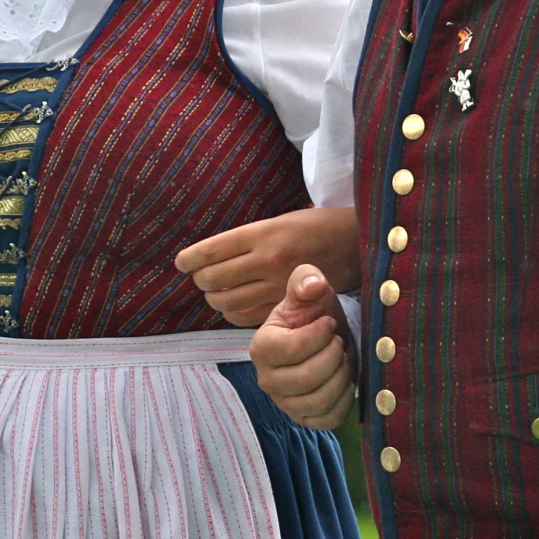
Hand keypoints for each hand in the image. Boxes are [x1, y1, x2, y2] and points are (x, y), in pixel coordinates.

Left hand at [175, 207, 360, 327]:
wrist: (356, 244)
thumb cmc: (315, 227)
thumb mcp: (280, 221)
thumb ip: (249, 239)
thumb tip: (212, 255)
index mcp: (263, 233)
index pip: (211, 251)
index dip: (190, 259)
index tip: (182, 262)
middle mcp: (267, 260)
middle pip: (212, 279)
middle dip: (202, 280)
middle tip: (203, 276)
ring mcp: (277, 287)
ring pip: (225, 301)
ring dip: (215, 297)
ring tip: (218, 290)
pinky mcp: (287, 306)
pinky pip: (245, 317)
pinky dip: (233, 313)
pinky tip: (236, 304)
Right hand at [250, 264, 355, 429]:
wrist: (327, 337)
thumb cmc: (314, 313)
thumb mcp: (309, 290)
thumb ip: (306, 280)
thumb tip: (313, 286)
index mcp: (261, 347)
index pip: (293, 349)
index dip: (320, 335)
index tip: (329, 323)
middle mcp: (267, 379)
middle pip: (307, 378)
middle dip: (333, 356)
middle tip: (339, 342)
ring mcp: (285, 402)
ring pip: (319, 400)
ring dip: (341, 376)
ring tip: (343, 359)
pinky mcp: (304, 418)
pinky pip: (328, 418)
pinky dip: (344, 400)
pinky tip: (345, 380)